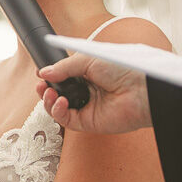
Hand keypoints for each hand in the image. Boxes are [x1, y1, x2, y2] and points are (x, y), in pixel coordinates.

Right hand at [37, 54, 151, 133]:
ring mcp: (87, 107)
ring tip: (48, 93)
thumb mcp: (88, 59)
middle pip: (57, 94)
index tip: (41, 74)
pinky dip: (57, 111)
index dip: (50, 77)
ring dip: (48, 101)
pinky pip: (66, 119)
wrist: (140, 88)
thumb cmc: (123, 70)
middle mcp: (86, 91)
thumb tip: (44, 72)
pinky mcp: (89, 122)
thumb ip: (64, 67)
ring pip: (58, 109)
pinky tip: (58, 102)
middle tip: (41, 85)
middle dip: (45, 90)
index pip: (62, 78)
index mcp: (87, 74)